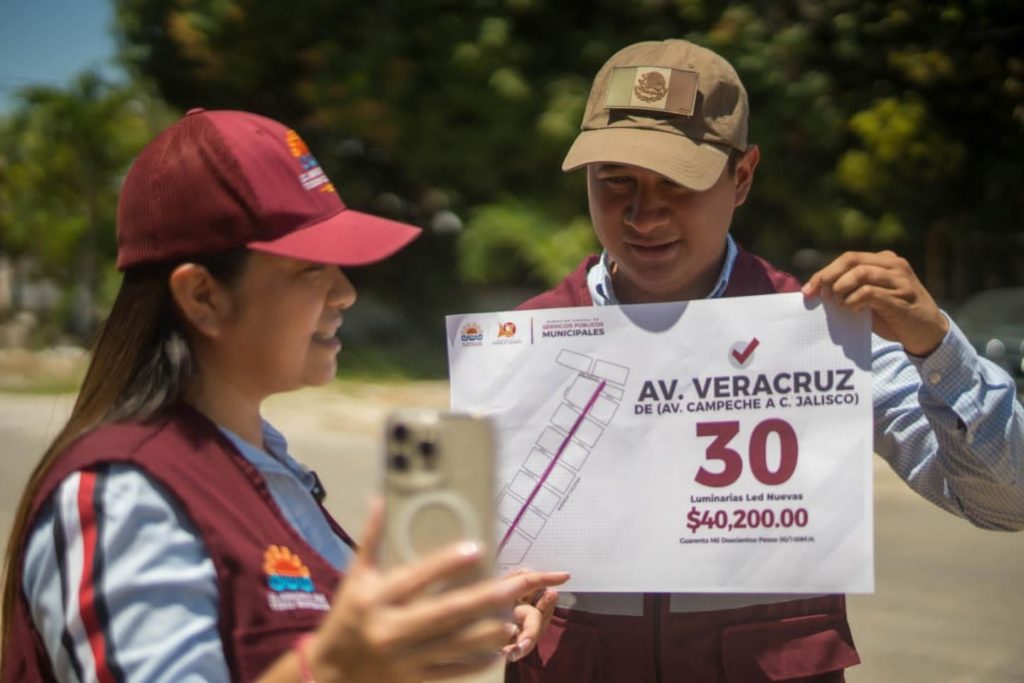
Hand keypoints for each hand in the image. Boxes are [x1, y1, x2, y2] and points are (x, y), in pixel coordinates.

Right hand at [298, 501, 569, 682]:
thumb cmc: (347, 616)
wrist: (330, 672)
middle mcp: (390, 629)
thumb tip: (379, 500)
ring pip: (453, 645)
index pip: (416, 578)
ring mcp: (403, 658)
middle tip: (515, 584)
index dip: (446, 564)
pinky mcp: (412, 679)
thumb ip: (371, 539)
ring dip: (486, 632)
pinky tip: (497, 650)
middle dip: (483, 598)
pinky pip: (449, 671)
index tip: (477, 548)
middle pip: (444, 612)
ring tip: (514, 618)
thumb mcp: (355, 577)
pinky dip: (474, 663)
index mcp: (376, 598)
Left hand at [802, 250, 948, 355]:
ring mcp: (900, 280)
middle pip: (851, 260)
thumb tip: (818, 291)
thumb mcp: (871, 298)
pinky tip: (853, 310)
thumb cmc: (894, 316)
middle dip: (829, 277)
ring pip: (860, 273)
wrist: (928, 332)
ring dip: (842, 289)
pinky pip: (869, 292)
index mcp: (885, 260)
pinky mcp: (902, 297)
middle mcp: (894, 265)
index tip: (808, 290)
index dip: (824, 272)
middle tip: (821, 296)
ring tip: (839, 304)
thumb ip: (852, 289)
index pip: (848, 258)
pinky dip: (854, 301)